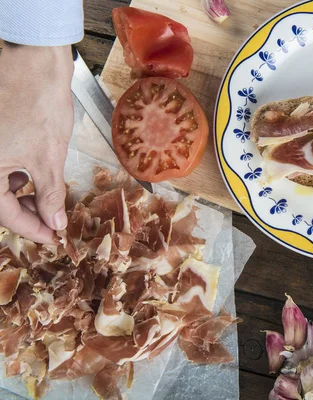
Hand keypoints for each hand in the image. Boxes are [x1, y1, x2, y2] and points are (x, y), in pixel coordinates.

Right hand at [0, 44, 73, 243]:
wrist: (35, 61)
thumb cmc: (38, 103)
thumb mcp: (49, 156)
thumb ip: (49, 194)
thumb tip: (55, 223)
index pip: (3, 213)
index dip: (31, 229)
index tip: (53, 238)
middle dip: (27, 213)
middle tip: (53, 221)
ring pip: (0, 182)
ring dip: (23, 194)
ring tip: (49, 199)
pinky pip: (1, 164)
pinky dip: (19, 174)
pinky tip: (36, 176)